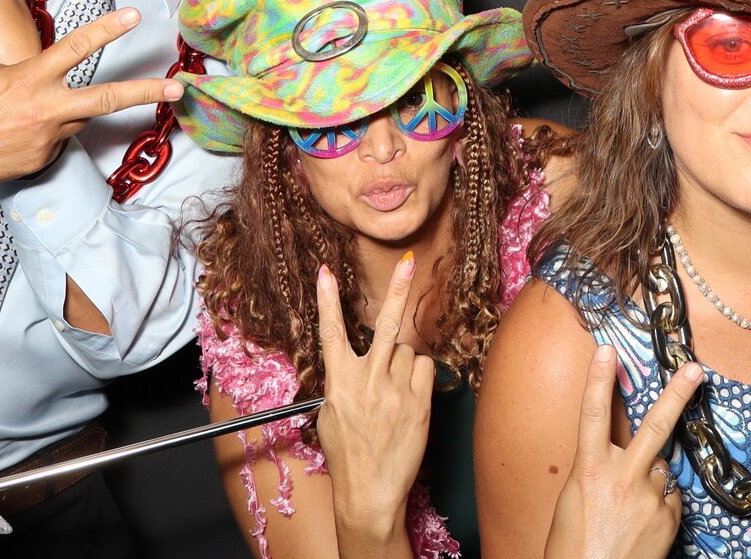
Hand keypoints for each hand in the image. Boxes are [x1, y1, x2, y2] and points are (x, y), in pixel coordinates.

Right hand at [0, 8, 182, 212]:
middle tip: (178, 88)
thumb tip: (48, 79)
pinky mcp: (38, 164)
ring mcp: (43, 142)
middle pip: (105, 99)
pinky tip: (11, 137)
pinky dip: (42, 135)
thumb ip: (28, 74)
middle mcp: (43, 112)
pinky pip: (53, 143)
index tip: (135, 15)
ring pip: (76, 120)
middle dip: (145, 93)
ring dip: (68, 112)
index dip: (107, 30)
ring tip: (24, 113)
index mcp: (28, 80)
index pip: (75, 48)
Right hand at [314, 253, 435, 552]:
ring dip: (403, 362)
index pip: (331, 332)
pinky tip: (410, 395)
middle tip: (408, 262)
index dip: (327, 300)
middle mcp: (369, 379)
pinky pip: (426, 368)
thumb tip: (354, 364)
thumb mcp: (330, 415)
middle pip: (385, 324)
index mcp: (340, 381)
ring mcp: (397, 389)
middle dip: (397, 290)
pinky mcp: (420, 400)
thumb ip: (343, 383)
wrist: (371, 489)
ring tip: (393, 391)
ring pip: (408, 351)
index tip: (325, 272)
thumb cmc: (348, 454)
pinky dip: (420, 375)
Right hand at [544, 345, 702, 558]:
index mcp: (589, 471)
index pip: (594, 415)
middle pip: (655, 426)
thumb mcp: (573, 500)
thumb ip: (597, 471)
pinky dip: (659, 504)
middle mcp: (622, 479)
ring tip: (628, 508)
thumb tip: (620, 456)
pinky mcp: (669, 518)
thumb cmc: (572, 548)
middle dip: (677, 395)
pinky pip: (669, 497)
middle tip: (695, 370)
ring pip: (662, 469)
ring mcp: (650, 498)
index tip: (607, 350)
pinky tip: (641, 523)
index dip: (599, 379)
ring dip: (651, 478)